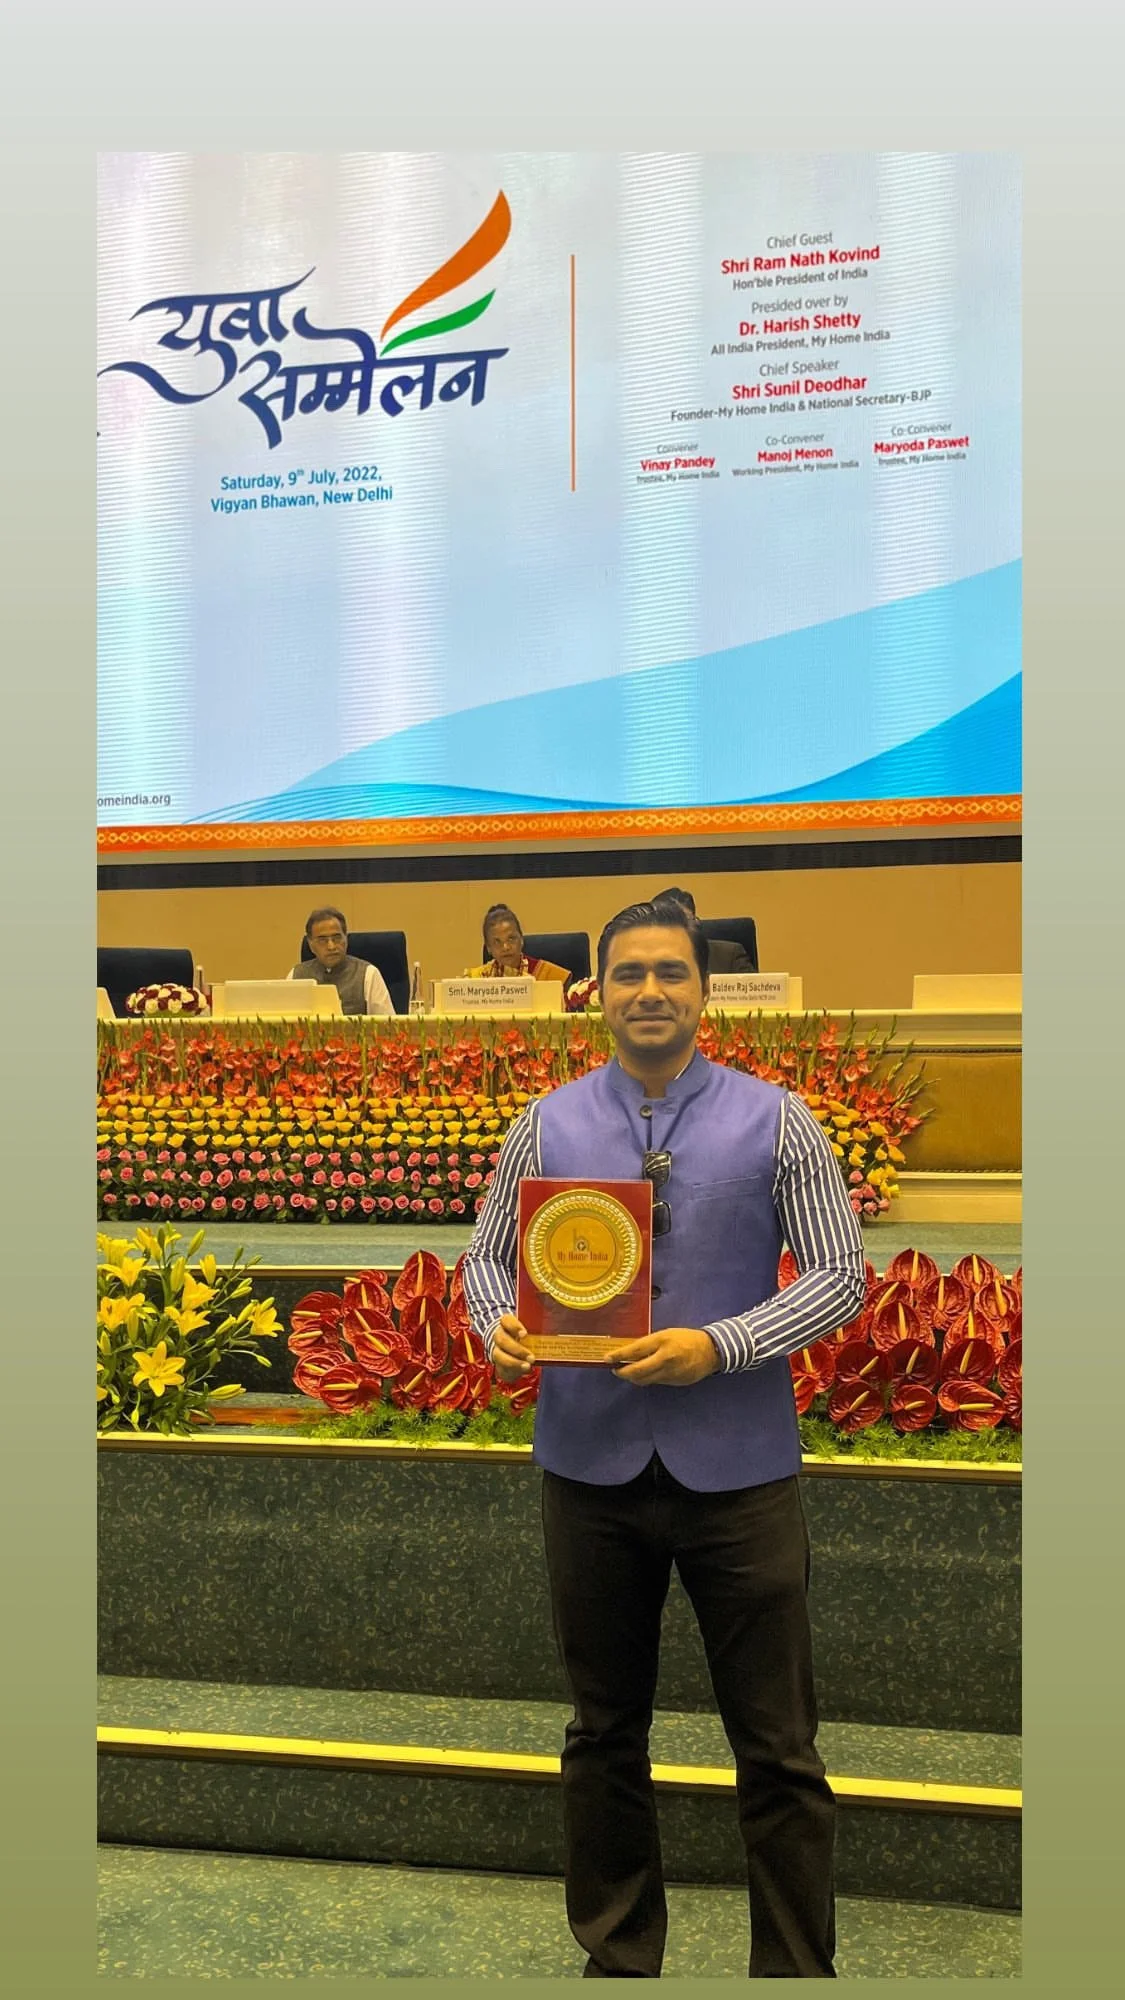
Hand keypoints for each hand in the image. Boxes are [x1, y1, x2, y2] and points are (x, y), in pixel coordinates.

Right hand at [491, 1313, 535, 1382]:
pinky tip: (523, 1372)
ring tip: (527, 1367)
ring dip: (514, 1363)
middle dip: (517, 1350)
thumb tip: (557, 1333)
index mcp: (507, 1323)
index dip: (514, 1327)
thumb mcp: (531, 1330)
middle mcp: (499, 1335)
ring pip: (499, 1355)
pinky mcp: (498, 1363)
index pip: (506, 1320)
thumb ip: (538, 1331)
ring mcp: (496, 1350)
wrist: (512, 1347)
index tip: (525, 1334)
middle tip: (531, 1357)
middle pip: (503, 1340)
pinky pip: (501, 1368)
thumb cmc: (526, 1336)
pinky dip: (512, 1371)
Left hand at [604, 1328, 719, 1386]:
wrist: (711, 1351)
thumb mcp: (666, 1334)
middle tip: (614, 1369)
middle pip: (637, 1371)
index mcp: (662, 1341)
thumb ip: (649, 1344)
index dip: (619, 1355)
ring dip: (633, 1377)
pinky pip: (655, 1382)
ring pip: (645, 1380)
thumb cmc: (686, 1338)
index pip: (635, 1350)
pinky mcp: (675, 1382)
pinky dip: (646, 1378)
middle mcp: (665, 1358)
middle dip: (622, 1372)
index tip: (607, 1358)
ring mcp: (670, 1373)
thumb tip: (630, 1352)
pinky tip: (643, 1374)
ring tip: (626, 1372)